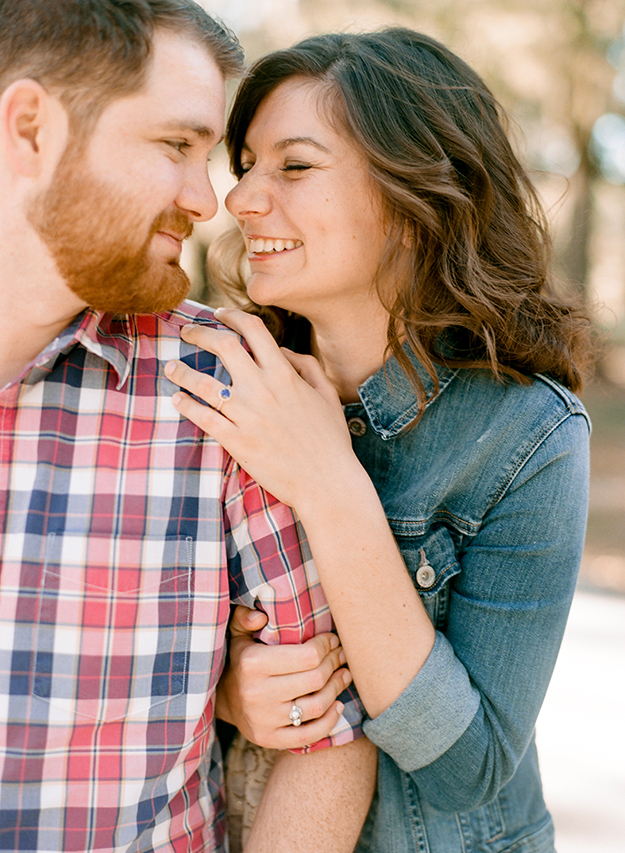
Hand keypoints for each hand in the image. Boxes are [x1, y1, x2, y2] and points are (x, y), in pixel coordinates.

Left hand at [164, 308, 361, 512]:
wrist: (327, 482)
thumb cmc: (330, 440)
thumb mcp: (327, 394)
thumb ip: (306, 365)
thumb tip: (281, 351)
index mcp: (284, 374)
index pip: (254, 330)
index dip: (233, 315)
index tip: (219, 313)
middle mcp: (262, 389)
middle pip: (222, 346)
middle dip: (199, 333)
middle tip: (187, 332)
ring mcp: (246, 415)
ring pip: (203, 383)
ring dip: (182, 370)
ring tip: (171, 366)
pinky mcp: (236, 441)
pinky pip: (202, 418)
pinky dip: (185, 405)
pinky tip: (176, 399)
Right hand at [216, 605, 352, 749]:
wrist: (224, 700)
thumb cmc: (240, 660)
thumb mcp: (238, 633)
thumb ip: (245, 617)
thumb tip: (260, 616)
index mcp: (252, 663)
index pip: (307, 656)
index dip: (326, 646)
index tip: (332, 640)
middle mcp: (257, 693)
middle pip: (315, 679)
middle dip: (334, 664)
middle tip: (341, 656)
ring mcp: (264, 720)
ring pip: (316, 706)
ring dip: (337, 689)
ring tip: (344, 675)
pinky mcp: (269, 740)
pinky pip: (309, 735)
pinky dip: (329, 721)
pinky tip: (338, 706)